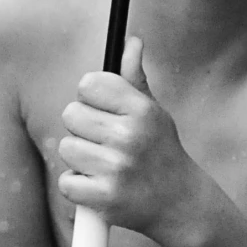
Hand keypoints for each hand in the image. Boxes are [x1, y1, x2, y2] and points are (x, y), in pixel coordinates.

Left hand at [57, 38, 197, 240]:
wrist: (180, 204)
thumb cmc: (161, 153)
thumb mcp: (154, 112)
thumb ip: (135, 78)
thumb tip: (132, 42)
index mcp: (141, 109)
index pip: (89, 84)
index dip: (91, 98)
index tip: (103, 112)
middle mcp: (129, 135)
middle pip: (71, 114)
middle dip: (83, 129)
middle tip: (104, 142)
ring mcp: (117, 168)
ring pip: (66, 148)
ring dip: (80, 159)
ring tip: (105, 165)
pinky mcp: (105, 198)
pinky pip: (66, 182)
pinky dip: (77, 187)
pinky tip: (99, 186)